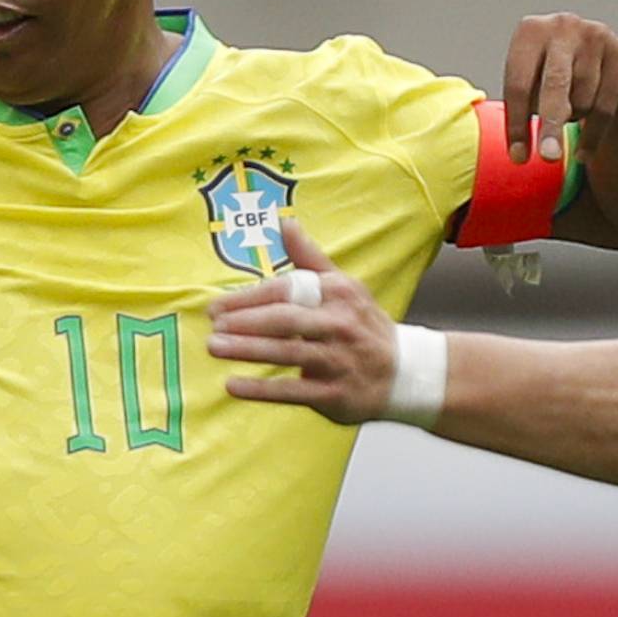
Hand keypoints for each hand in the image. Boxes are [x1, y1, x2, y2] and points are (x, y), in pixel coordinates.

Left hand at [208, 220, 398, 424]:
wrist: (405, 373)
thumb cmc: (363, 325)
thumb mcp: (344, 286)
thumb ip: (309, 258)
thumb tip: (285, 223)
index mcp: (338, 293)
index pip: (287, 290)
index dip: (249, 298)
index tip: (217, 306)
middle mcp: (340, 324)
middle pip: (285, 320)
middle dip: (245, 322)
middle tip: (212, 325)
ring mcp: (338, 360)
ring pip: (287, 352)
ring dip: (247, 350)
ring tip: (214, 347)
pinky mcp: (335, 393)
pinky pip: (292, 391)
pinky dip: (261, 389)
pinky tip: (233, 385)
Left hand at [501, 12, 617, 164]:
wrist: (595, 51)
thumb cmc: (548, 73)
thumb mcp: (529, 81)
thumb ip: (523, 109)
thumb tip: (519, 154)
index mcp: (530, 31)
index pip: (519, 84)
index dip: (517, 124)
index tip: (518, 158)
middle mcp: (563, 26)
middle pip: (555, 85)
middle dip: (551, 125)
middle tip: (548, 157)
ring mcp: (596, 37)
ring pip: (582, 99)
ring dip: (573, 119)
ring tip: (569, 112)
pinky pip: (605, 107)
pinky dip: (593, 135)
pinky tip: (584, 152)